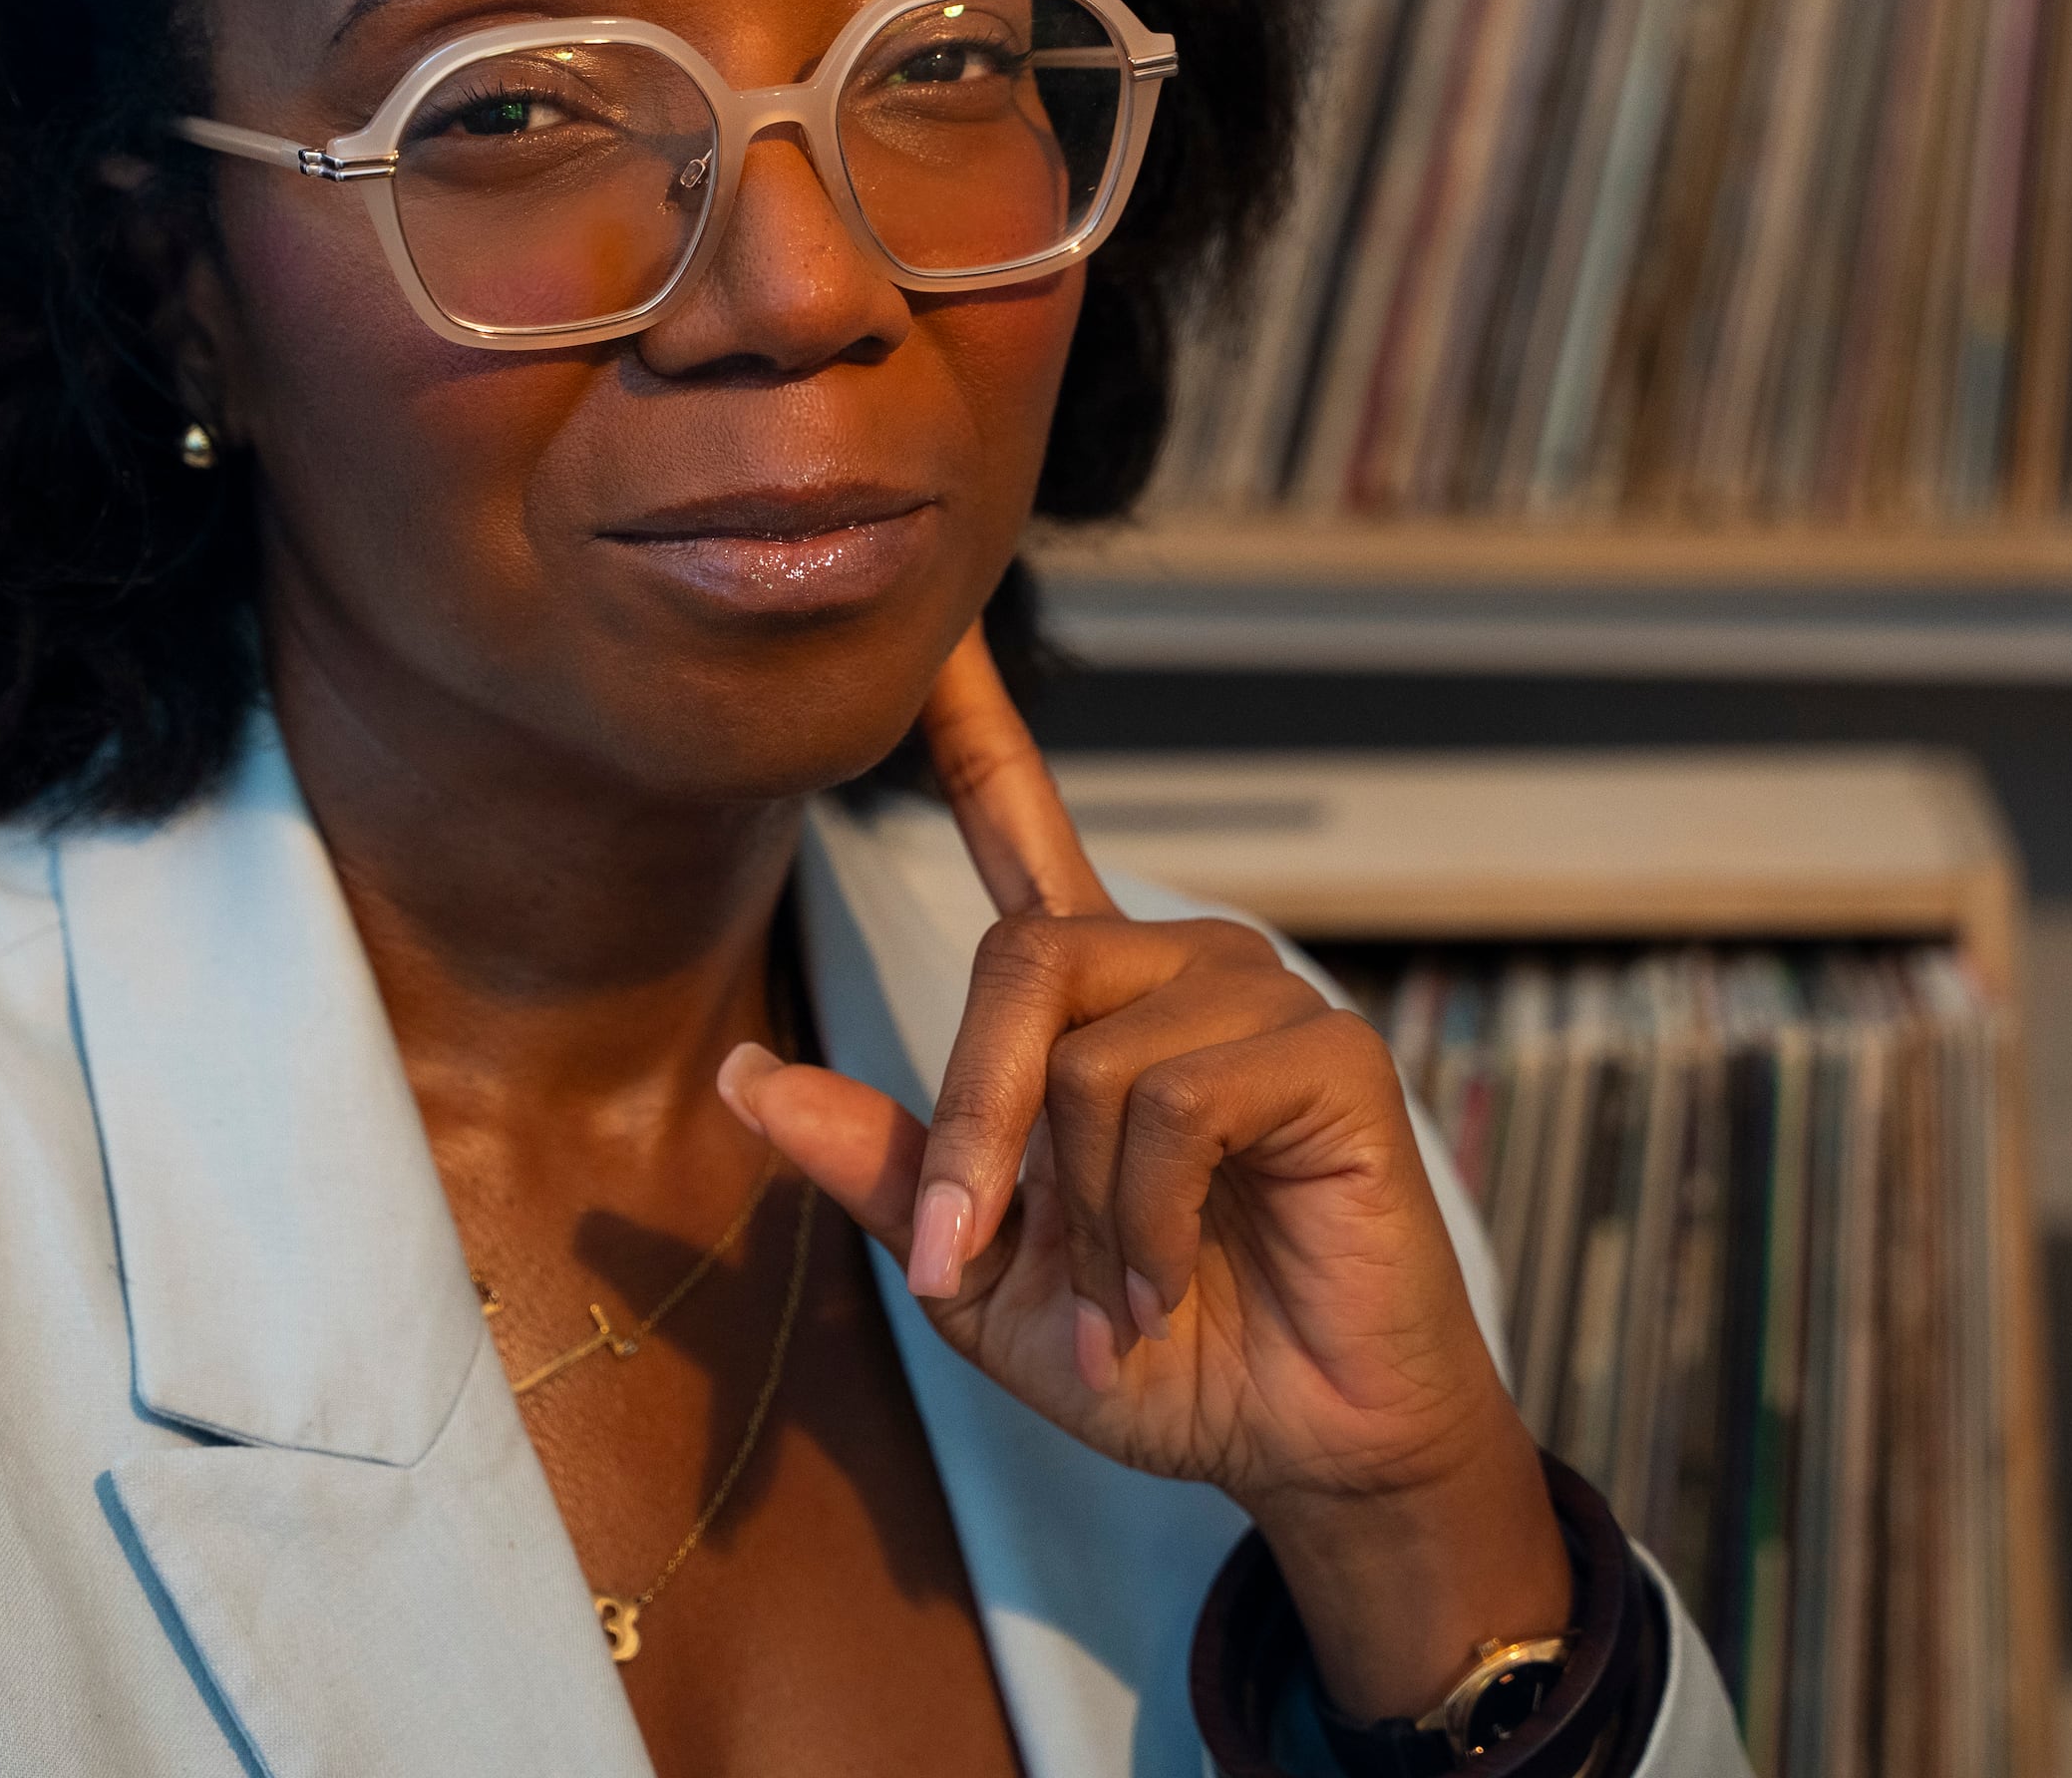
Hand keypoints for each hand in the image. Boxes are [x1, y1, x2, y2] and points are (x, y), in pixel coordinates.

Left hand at [717, 626, 1570, 1719]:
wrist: (1294, 1447)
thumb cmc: (1151, 1353)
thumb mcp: (976, 1269)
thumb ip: (879, 1166)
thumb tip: (744, 1073)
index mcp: (1087, 998)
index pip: (1018, 822)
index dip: (973, 723)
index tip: (935, 624)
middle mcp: (1175, 964)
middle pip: (1018, 966)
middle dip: (974, 1130)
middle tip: (972, 1259)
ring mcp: (1258, 996)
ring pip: (1089, 1054)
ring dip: (1079, 1208)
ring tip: (1126, 1291)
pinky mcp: (1327, 1054)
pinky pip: (1175, 1104)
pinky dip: (1146, 1223)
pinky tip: (1172, 1284)